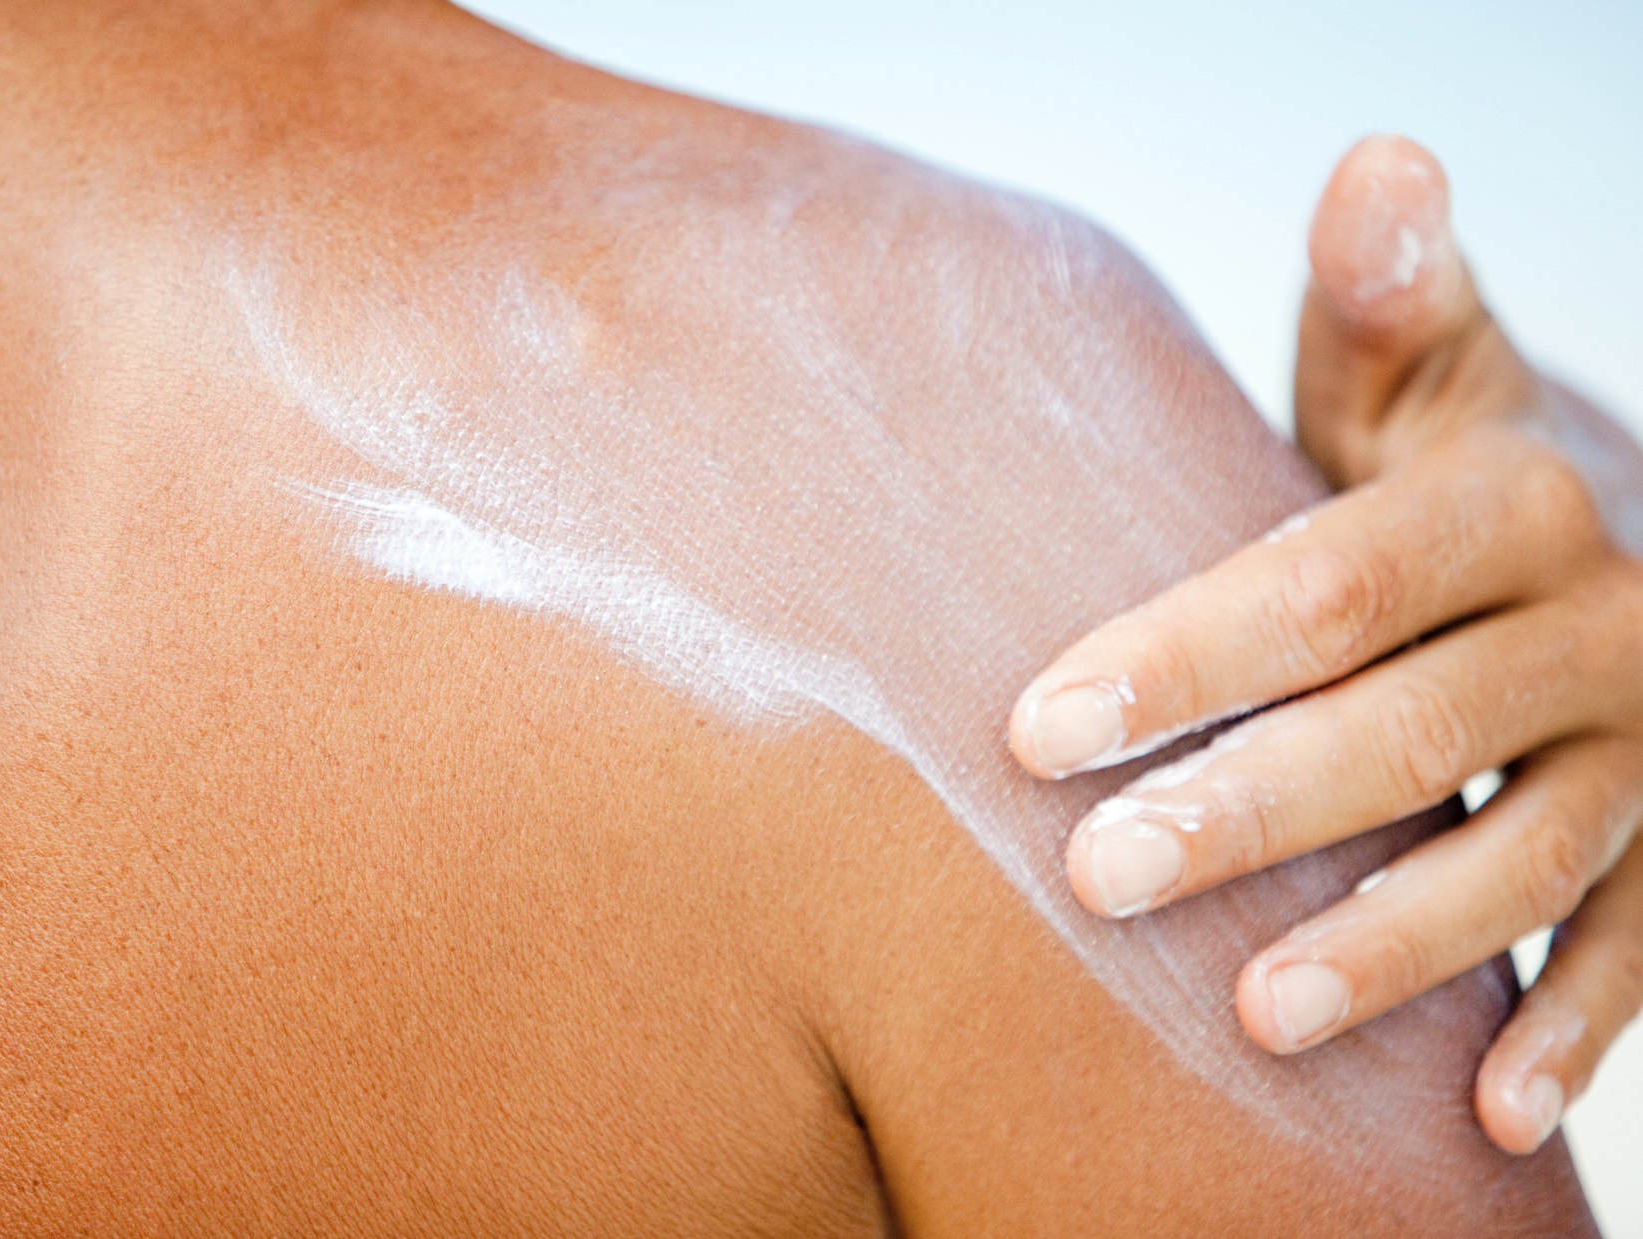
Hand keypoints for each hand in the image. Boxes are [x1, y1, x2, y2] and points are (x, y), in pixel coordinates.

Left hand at [1009, 135, 1642, 1155]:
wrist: (1638, 539)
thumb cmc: (1463, 473)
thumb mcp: (1435, 379)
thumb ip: (1390, 302)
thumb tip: (1378, 153)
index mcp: (1511, 497)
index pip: (1330, 584)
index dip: (1189, 655)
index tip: (1040, 727)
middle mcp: (1599, 622)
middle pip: (1408, 729)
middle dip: (1250, 812)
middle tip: (1097, 881)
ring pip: (1524, 857)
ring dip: (1396, 947)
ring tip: (1256, 1019)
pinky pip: (1641, 947)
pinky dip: (1576, 1033)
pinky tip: (1483, 1114)